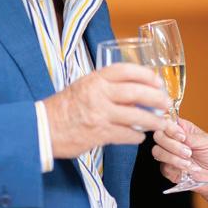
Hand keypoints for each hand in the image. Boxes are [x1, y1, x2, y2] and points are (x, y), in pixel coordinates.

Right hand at [45, 63, 169, 158]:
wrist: (41, 129)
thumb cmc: (62, 109)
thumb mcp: (81, 87)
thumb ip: (103, 86)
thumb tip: (132, 89)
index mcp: (94, 80)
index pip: (125, 70)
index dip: (146, 74)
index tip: (157, 81)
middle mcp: (98, 94)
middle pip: (137, 92)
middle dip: (157, 98)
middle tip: (166, 103)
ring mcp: (99, 115)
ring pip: (136, 116)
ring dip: (153, 121)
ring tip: (161, 123)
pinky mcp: (99, 134)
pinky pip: (127, 134)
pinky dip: (136, 136)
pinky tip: (139, 136)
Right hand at [152, 118, 207, 205]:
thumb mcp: (206, 141)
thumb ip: (189, 136)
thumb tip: (177, 132)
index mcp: (181, 129)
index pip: (166, 122)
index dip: (169, 128)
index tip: (181, 136)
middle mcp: (172, 140)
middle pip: (158, 136)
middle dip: (172, 145)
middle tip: (188, 152)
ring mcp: (169, 154)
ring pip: (157, 151)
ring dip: (174, 158)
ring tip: (188, 162)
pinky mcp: (168, 168)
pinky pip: (163, 167)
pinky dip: (176, 168)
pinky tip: (187, 169)